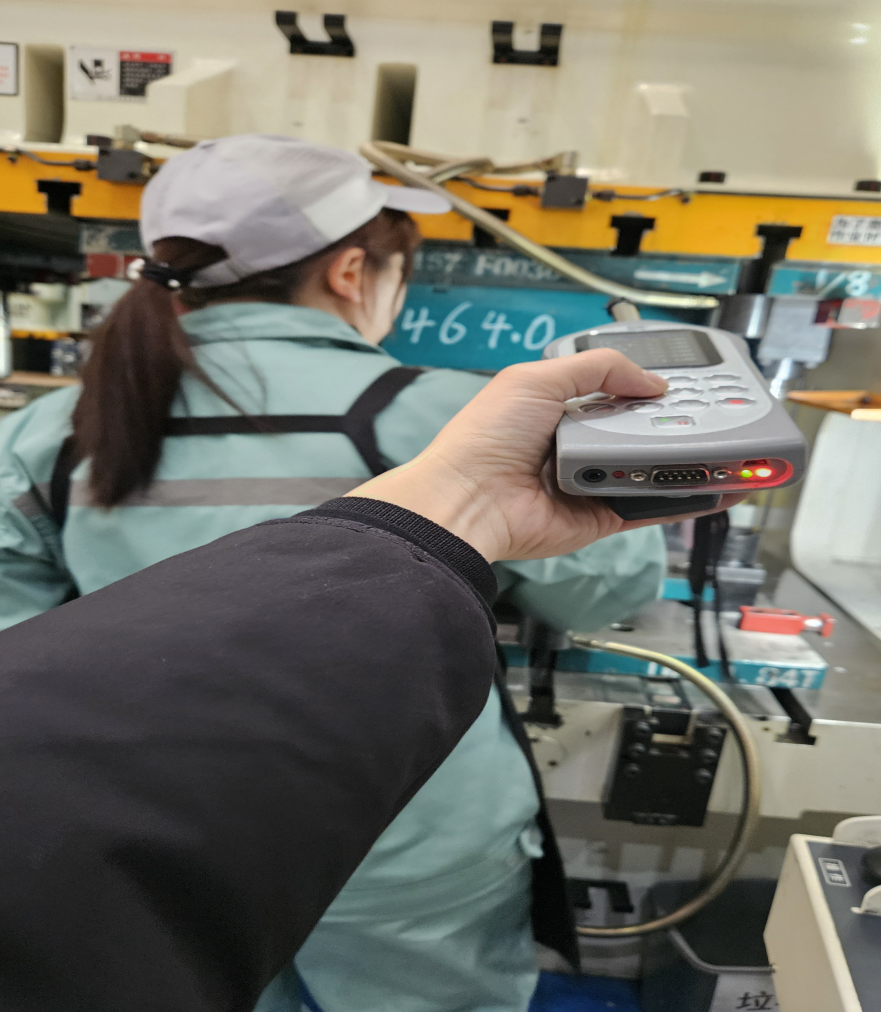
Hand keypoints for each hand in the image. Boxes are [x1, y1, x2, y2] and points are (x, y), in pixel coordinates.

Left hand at [348, 350, 742, 561]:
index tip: (685, 376)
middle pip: (637, 428)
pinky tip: (720, 487)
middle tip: (722, 408)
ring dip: (687, 458)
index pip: (612, 389)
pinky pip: (649, 506)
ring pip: (649, 467)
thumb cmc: (490, 435)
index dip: (646, 382)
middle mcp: (575, 443)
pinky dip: (684, 498)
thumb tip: (652, 382)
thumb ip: (598, 369)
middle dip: (675, 419)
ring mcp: (591, 481)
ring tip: (734, 444)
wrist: (469, 501)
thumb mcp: (539, 379)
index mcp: (556, 406)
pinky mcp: (601, 517)